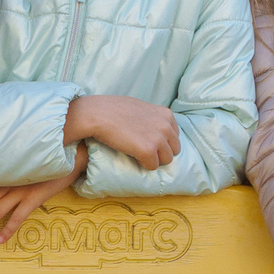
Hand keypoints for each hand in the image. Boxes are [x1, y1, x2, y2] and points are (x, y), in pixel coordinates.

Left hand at [0, 155, 84, 243]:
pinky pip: (19, 216)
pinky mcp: (35, 197)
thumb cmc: (43, 158)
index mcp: (3, 172)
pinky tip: (0, 240)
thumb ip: (8, 168)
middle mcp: (8, 181)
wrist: (69, 154)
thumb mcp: (22, 160)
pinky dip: (8, 228)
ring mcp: (21, 189)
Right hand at [64, 94, 179, 169]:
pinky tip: (133, 157)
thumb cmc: (113, 108)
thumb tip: (153, 125)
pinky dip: (143, 164)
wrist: (98, 114)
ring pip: (166, 160)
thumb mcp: (140, 107)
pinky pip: (152, 166)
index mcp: (166, 114)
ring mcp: (158, 139)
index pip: (175, 135)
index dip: (162, 141)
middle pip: (174, 149)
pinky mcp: (148, 151)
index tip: (149, 142)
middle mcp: (166, 126)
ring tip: (138, 154)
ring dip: (153, 160)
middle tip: (144, 150)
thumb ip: (152, 116)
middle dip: (161, 152)